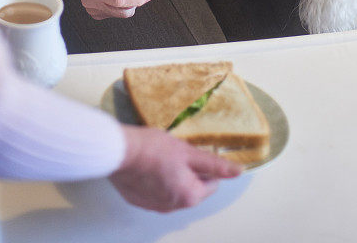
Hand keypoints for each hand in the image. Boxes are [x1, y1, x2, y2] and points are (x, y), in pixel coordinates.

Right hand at [110, 125, 241, 212]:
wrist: (119, 151)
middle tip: (178, 153)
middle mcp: (172, 207)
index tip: (194, 153)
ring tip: (163, 157)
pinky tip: (150, 165)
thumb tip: (238, 171)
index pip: (211, 185)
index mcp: (189, 196)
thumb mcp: (188, 152)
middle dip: (189, 172)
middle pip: (192, 189)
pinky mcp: (138, 201)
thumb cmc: (153, 148)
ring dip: (173, 177)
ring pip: (174, 191)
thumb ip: (214, 164)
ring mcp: (153, 206)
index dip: (205, 166)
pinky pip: (156, 192)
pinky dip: (156, 181)